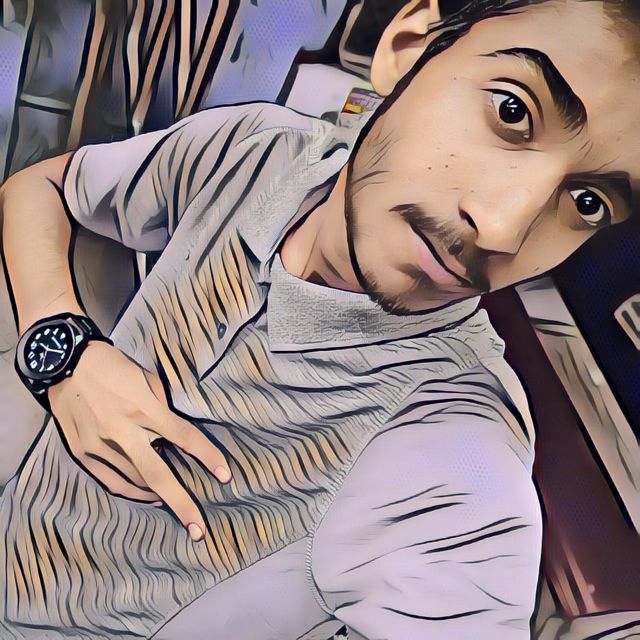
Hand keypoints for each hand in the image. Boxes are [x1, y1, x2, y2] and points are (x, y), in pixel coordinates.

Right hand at [48, 341, 231, 541]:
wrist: (64, 364)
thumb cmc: (113, 366)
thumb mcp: (146, 378)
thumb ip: (163, 407)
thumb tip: (173, 435)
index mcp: (143, 407)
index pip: (184, 437)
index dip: (207, 457)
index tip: (225, 476)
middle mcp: (122, 430)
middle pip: (157, 474)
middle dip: (181, 503)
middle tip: (199, 529)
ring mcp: (99, 445)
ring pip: (136, 481)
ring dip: (159, 494)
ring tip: (176, 500)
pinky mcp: (83, 453)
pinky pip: (113, 482)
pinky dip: (133, 493)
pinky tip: (149, 497)